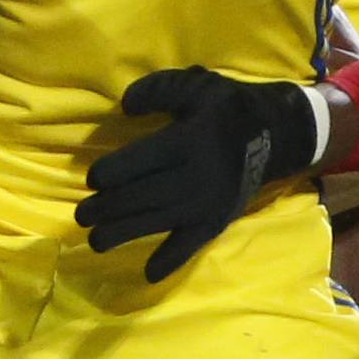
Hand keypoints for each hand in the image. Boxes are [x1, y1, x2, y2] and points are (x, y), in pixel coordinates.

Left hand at [76, 68, 318, 278]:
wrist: (276, 136)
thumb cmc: (227, 108)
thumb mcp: (195, 84)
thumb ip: (158, 90)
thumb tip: (127, 107)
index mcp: (189, 141)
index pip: (142, 161)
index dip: (112, 172)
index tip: (92, 180)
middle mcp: (196, 176)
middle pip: (143, 196)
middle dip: (108, 208)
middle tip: (82, 215)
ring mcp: (207, 203)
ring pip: (158, 222)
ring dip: (124, 234)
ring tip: (96, 241)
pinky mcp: (217, 221)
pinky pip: (192, 246)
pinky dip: (171, 261)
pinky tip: (148, 274)